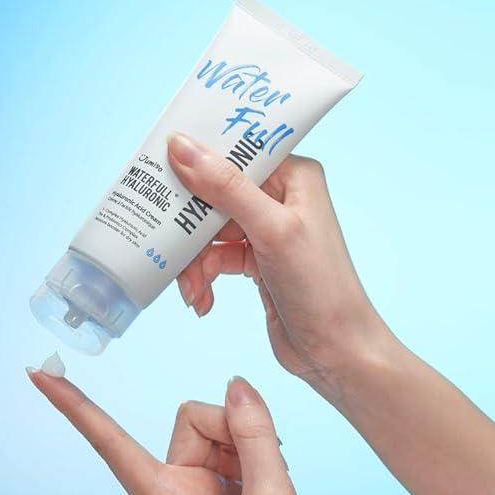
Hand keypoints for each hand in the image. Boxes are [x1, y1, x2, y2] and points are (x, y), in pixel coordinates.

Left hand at [28, 370, 370, 494]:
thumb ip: (253, 435)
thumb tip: (236, 384)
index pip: (109, 444)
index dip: (74, 406)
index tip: (37, 374)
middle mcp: (176, 492)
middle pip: (193, 419)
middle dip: (232, 430)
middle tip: (264, 465)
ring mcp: (201, 490)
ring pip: (220, 427)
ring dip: (252, 444)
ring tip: (271, 484)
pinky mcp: (224, 488)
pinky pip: (238, 442)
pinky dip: (260, 452)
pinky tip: (274, 482)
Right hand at [168, 133, 392, 401]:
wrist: (333, 349)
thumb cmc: (319, 286)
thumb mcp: (271, 230)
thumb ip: (226, 188)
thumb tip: (181, 146)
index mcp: (293, 176)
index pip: (235, 152)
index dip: (196, 161)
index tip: (160, 171)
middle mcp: (279, 197)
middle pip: (214, 194)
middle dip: (189, 227)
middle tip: (167, 245)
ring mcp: (266, 230)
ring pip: (209, 230)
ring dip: (194, 261)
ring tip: (192, 290)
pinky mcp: (255, 260)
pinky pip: (216, 257)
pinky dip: (203, 277)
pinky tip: (202, 300)